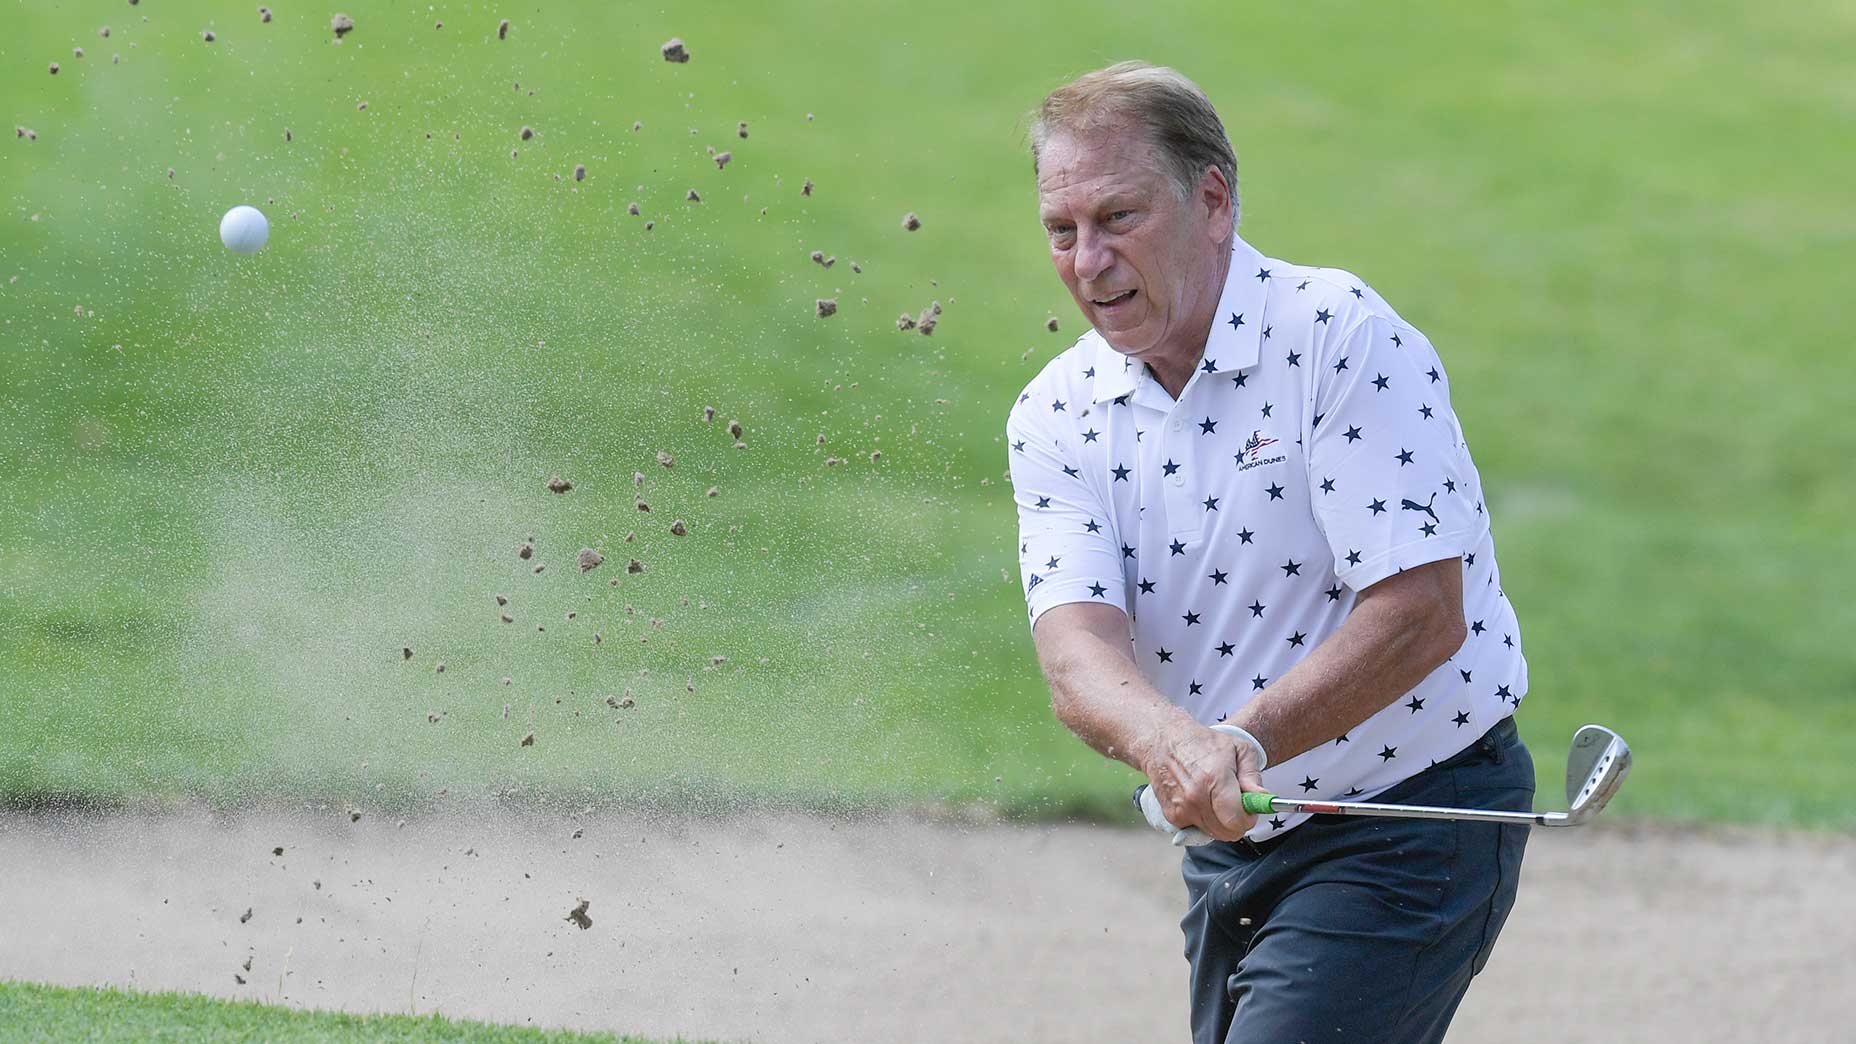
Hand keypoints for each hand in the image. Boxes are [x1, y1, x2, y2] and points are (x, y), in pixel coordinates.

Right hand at [1140, 720, 1266, 841]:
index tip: (1249, 810)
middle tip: (1235, 804)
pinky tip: (1200, 800)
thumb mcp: (1238, 749)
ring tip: (1215, 798)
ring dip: (1219, 822)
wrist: (1163, 741)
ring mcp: (1181, 809)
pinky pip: (1196, 829)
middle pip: (1226, 833)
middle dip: (1235, 822)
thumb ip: (1252, 776)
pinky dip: (1203, 820)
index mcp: (1214, 780)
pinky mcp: (1171, 816)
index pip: (1237, 821)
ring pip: (1212, 833)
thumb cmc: (1202, 742)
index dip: (1248, 819)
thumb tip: (1263, 798)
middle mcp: (1195, 798)